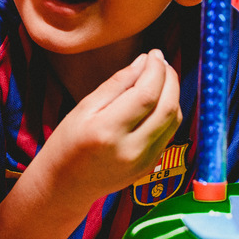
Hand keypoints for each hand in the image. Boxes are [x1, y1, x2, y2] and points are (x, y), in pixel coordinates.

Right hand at [36, 50, 180, 203]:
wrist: (65, 185)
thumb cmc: (68, 142)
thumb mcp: (84, 108)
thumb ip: (116, 84)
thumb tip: (143, 61)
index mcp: (107, 131)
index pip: (146, 94)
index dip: (156, 70)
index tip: (153, 53)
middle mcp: (130, 149)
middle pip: (167, 107)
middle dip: (169, 78)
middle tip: (161, 62)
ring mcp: (143, 162)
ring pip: (173, 120)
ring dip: (173, 94)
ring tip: (161, 77)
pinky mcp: (149, 167)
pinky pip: (168, 133)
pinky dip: (168, 112)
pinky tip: (157, 100)